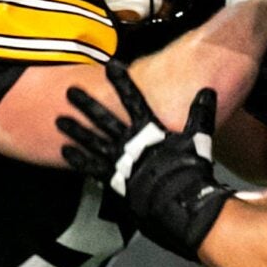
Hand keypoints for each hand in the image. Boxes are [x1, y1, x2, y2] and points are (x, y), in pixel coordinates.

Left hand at [56, 66, 230, 261]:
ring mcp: (119, 159)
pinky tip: (65, 152)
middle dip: (86, 103)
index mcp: (149, 128)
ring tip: (59, 120)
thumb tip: (208, 92)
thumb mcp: (198, 138)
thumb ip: (200, 114)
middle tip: (70, 92)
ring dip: (75, 129)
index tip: (110, 66)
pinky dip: (78, 159)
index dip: (121, 81)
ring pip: (91, 139)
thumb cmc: (189, 169)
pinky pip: (91, 166)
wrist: (179, 199)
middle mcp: (129, 140)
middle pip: (103, 117)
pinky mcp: (113, 178)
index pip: (132, 98)